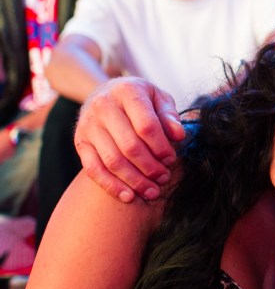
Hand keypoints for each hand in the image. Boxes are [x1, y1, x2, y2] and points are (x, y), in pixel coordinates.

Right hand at [74, 78, 184, 201]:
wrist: (105, 94)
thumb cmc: (139, 99)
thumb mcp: (158, 98)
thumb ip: (169, 115)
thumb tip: (178, 136)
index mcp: (127, 91)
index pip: (146, 126)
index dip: (161, 147)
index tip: (171, 159)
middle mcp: (103, 106)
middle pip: (130, 146)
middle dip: (150, 167)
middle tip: (164, 178)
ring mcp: (89, 125)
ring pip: (112, 161)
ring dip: (134, 180)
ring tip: (152, 191)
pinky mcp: (80, 142)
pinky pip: (93, 169)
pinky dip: (111, 186)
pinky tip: (128, 197)